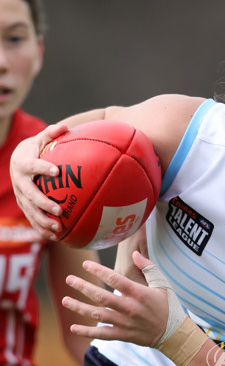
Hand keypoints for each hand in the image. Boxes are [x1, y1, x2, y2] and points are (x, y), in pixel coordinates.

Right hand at [9, 123, 70, 240]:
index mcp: (23, 164)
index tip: (56, 171)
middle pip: (29, 195)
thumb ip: (51, 133)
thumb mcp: (41, 139)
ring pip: (30, 211)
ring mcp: (20, 196)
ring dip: (43, 221)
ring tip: (59, 229)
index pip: (32, 166)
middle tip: (60, 210)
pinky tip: (57, 238)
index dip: (42, 169)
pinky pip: (32, 220)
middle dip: (43, 203)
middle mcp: (19, 182)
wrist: (18, 161)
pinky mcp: (24, 206)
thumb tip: (65, 126)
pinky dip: (42, 229)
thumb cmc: (35, 149)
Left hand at [62, 250, 169, 346]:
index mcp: (139, 294)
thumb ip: (148, 267)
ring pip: (98, 315)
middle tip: (69, 279)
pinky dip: (87, 332)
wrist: (174, 334)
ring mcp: (125, 323)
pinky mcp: (123, 335)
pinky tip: (73, 327)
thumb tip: (135, 253)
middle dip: (83, 287)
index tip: (85, 264)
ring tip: (65, 300)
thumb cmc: (169, 307)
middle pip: (101, 297)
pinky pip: (102, 334)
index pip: (114, 279)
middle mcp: (130, 308)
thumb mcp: (163, 284)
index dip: (98, 270)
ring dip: (80, 308)